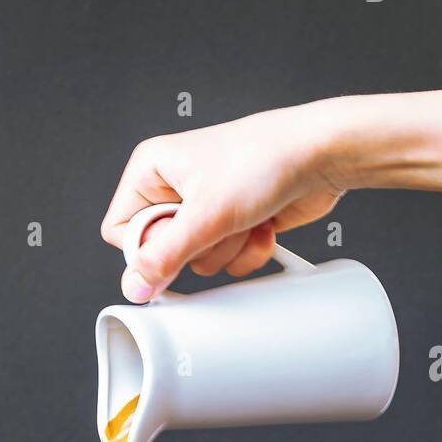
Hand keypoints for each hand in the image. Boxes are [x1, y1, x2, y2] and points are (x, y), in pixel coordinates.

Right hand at [101, 105, 343, 301]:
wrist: (321, 153)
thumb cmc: (264, 160)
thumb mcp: (206, 215)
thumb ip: (164, 257)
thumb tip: (134, 287)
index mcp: (151, 170)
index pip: (121, 231)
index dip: (147, 247)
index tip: (177, 241)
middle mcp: (174, 186)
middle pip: (162, 251)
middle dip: (197, 247)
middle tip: (217, 224)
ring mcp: (205, 206)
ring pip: (197, 260)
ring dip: (227, 247)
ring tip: (245, 217)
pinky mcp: (232, 222)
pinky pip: (226, 259)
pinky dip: (247, 249)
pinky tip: (262, 224)